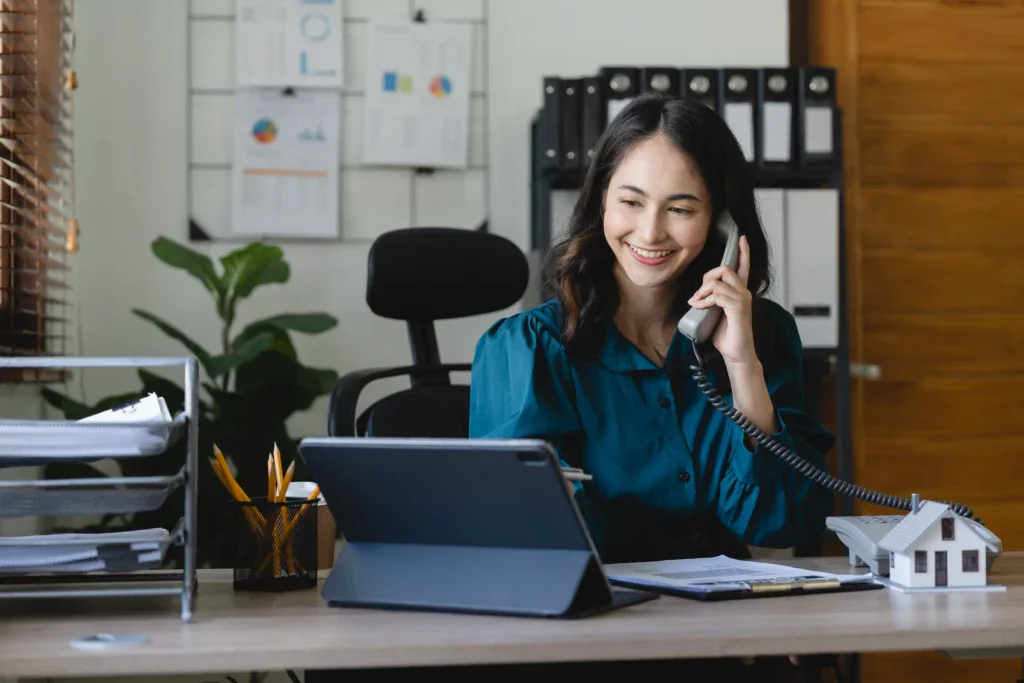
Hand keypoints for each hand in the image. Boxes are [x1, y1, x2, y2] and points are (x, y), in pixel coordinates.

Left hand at [687, 235, 755, 366]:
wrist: (736, 353)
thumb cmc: (726, 335)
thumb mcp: (714, 313)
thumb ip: (710, 300)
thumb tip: (695, 296)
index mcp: (739, 292)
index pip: (743, 267)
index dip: (743, 251)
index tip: (742, 238)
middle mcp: (743, 292)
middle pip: (724, 268)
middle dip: (707, 277)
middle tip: (698, 295)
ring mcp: (742, 299)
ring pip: (719, 280)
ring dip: (703, 291)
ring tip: (697, 303)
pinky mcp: (738, 307)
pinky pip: (717, 294)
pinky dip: (705, 300)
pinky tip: (701, 308)